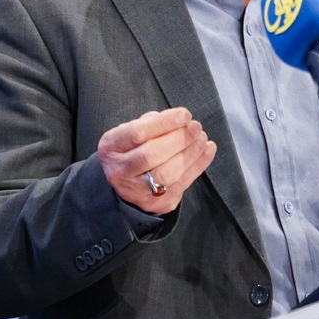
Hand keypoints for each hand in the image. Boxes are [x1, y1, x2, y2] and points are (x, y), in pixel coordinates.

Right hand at [97, 108, 216, 214]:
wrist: (126, 183)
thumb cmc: (134, 149)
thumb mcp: (132, 131)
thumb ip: (152, 124)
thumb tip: (180, 119)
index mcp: (110, 147)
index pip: (137, 133)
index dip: (164, 123)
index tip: (185, 114)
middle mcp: (119, 171)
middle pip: (151, 155)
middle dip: (179, 139)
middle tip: (195, 127)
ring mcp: (136, 191)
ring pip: (167, 173)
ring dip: (191, 152)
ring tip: (202, 137)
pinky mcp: (156, 203)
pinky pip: (182, 183)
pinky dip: (199, 164)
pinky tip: (208, 149)